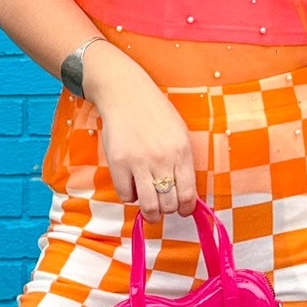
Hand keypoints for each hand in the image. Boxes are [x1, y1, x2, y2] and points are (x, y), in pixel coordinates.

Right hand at [84, 50, 197, 220]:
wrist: (127, 94)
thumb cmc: (155, 113)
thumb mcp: (179, 133)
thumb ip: (183, 162)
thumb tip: (186, 194)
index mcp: (181, 151)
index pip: (188, 194)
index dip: (186, 209)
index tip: (183, 210)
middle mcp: (162, 159)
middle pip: (169, 204)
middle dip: (167, 211)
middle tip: (164, 207)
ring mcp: (139, 162)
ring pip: (148, 206)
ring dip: (150, 213)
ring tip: (150, 209)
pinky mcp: (118, 162)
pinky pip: (126, 195)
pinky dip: (130, 196)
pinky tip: (133, 186)